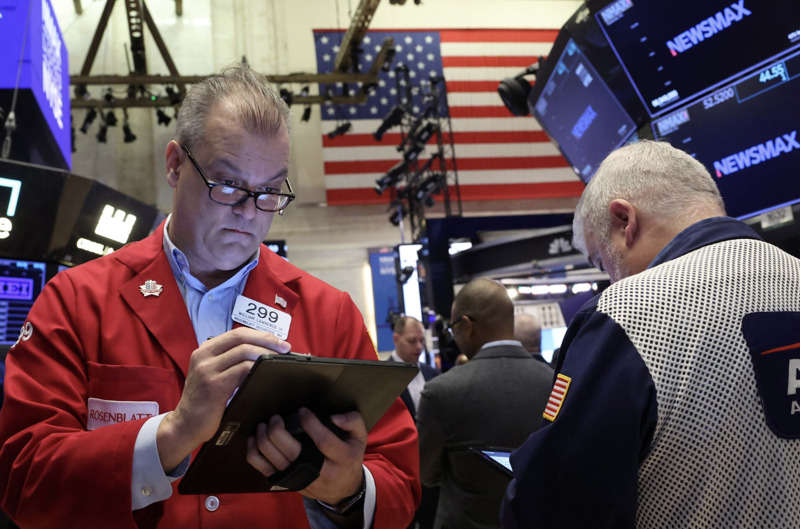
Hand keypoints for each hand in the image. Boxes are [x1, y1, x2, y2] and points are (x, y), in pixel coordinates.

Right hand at [157, 327, 290, 471]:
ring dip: (265, 354)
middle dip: (267, 340)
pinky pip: (241, 370)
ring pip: (243, 352)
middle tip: (285, 348)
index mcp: (205, 349)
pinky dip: (257, 369)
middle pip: (241, 337)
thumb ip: (230, 361)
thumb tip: (263, 353)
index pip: (238, 333)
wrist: (185, 425)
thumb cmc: (204, 401)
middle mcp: (204, 355)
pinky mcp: (213, 385)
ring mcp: (207, 369)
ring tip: (279, 361)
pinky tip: (266, 374)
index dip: (262, 335)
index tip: (280, 342)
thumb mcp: (213, 374)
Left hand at [246, 407, 366, 504]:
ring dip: (264, 438)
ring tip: (266, 424)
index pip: (323, 441)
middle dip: (278, 429)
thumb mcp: (359, 439)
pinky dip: (254, 453)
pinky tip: (255, 439)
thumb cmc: (349, 458)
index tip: (302, 410)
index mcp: (341, 459)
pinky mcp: (287, 482)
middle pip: (291, 451)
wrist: (341, 490)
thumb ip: (353, 421)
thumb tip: (335, 416)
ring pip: (274, 459)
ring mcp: (300, 479)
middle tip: (276, 416)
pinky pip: (263, 469)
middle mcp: (319, 472)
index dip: (310, 423)